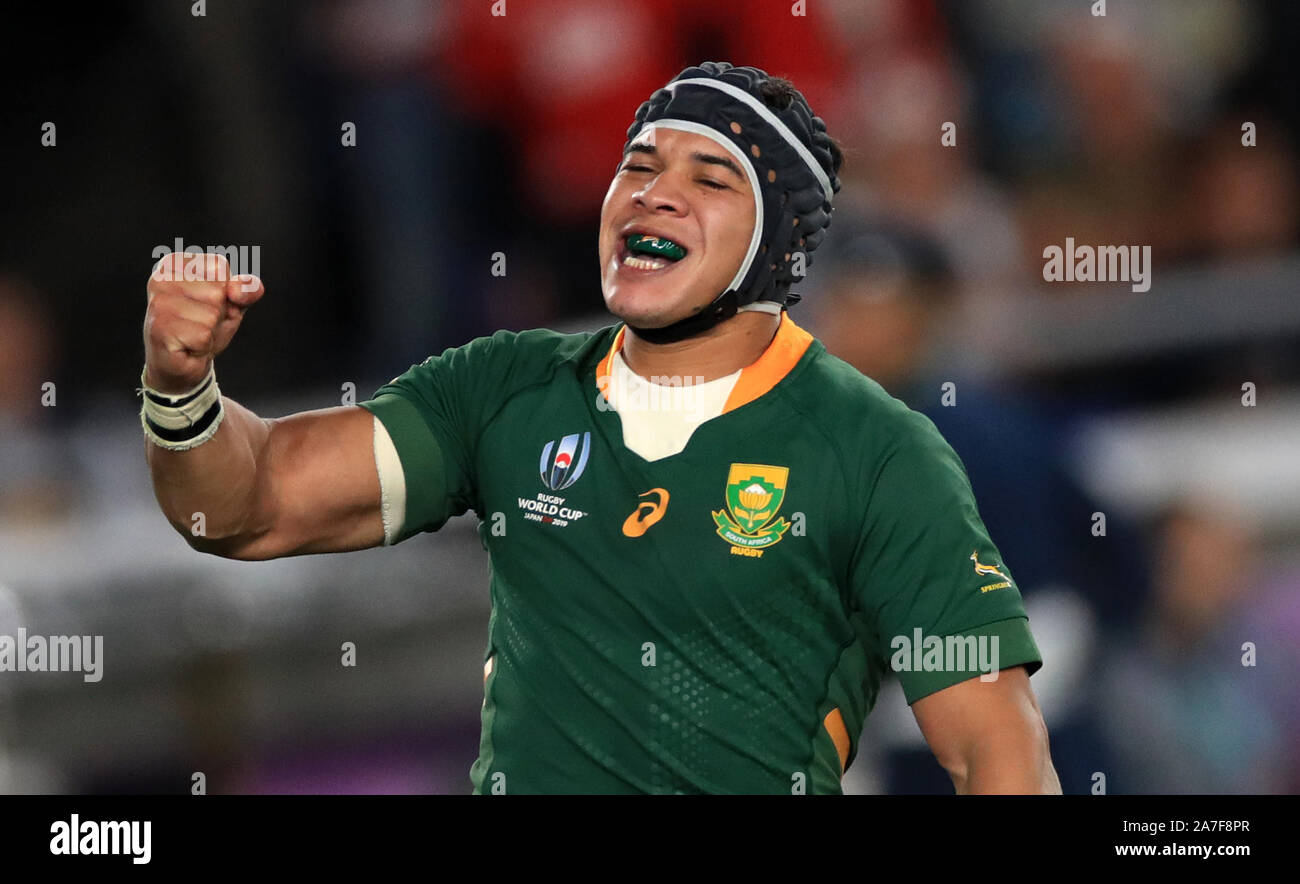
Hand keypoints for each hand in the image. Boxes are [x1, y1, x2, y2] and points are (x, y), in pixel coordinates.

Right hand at [143, 251, 264, 393]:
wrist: (181, 365)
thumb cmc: (203, 328)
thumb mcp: (232, 303)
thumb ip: (247, 289)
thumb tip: (239, 289)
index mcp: (174, 264)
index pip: (220, 267)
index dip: (225, 292)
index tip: (206, 305)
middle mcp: (160, 279)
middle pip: (217, 292)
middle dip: (218, 314)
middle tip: (199, 324)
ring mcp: (157, 304)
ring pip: (212, 315)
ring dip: (210, 332)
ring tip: (192, 336)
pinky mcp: (159, 329)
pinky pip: (203, 336)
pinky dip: (203, 347)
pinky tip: (187, 347)